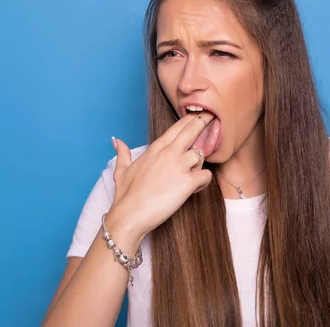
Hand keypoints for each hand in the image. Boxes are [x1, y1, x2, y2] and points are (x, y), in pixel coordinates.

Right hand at [108, 112, 214, 237]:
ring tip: (193, 173)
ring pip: (201, 154)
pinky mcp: (187, 182)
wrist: (129, 215)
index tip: (197, 114)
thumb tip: (117, 141)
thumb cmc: (126, 195)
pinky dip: (204, 181)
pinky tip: (196, 187)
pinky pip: (206, 175)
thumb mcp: (121, 170)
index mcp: (155, 149)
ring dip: (200, 163)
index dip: (189, 119)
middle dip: (203, 122)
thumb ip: (122, 153)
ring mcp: (179, 166)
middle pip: (192, 130)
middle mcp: (169, 153)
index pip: (176, 127)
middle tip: (212, 118)